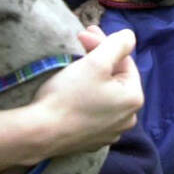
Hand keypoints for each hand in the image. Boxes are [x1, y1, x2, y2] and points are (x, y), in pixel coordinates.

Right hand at [25, 26, 141, 158]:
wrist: (40, 133)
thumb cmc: (68, 95)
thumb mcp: (96, 62)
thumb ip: (118, 44)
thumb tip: (130, 36)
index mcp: (134, 99)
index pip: (123, 60)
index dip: (103, 43)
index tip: (83, 33)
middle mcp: (128, 118)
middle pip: (115, 77)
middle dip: (98, 57)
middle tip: (79, 41)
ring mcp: (110, 132)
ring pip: (105, 94)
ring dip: (92, 76)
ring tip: (75, 63)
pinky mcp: (92, 140)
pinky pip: (94, 111)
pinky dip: (86, 97)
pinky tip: (72, 89)